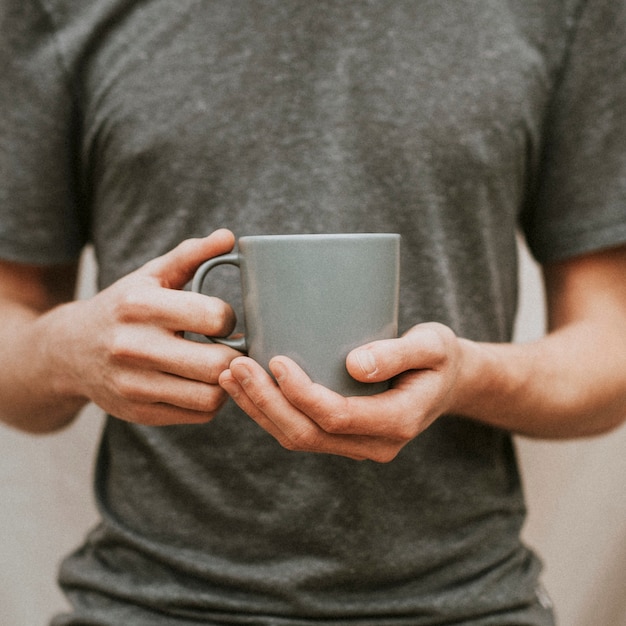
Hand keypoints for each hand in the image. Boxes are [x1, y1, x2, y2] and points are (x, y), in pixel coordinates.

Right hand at [55, 229, 242, 425]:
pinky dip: (210, 400)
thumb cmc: (123, 307)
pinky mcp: (139, 413)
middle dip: (235, 354)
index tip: (221, 319)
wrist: (70, 350)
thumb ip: (190, 254)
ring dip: (226, 381)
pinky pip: (198, 415)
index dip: (229, 319)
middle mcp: (134, 347)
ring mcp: (134, 385)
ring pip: (211, 396)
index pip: (215, 317)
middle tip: (231, 347)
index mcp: (140, 305)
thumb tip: (229, 236)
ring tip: (219, 365)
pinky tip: (201, 382)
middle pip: (218, 363)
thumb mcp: (151, 276)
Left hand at [218, 323, 463, 461]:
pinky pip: (300, 432)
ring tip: (230, 376)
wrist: (447, 380)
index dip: (300, 393)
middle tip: (236, 367)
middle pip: (307, 434)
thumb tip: (355, 364)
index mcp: (397, 422)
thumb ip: (398, 353)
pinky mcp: (342, 436)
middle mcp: (374, 444)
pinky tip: (247, 387)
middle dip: (266, 402)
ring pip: (297, 438)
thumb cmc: (439, 356)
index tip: (275, 359)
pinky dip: (269, 411)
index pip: (337, 416)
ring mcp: (356, 445)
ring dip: (259, 410)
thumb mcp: (433, 345)